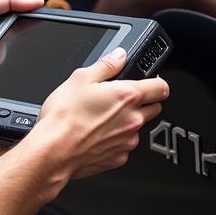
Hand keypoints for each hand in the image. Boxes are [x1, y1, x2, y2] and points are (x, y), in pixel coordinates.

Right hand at [32, 48, 168, 179]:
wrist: (53, 151)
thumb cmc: (64, 117)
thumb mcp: (80, 78)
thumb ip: (106, 65)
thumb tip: (119, 56)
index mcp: (127, 96)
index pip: (162, 88)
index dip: (157, 82)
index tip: (150, 82)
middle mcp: (133, 120)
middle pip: (155, 108)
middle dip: (144, 102)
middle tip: (121, 99)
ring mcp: (127, 141)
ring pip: (138, 128)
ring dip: (127, 121)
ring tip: (101, 117)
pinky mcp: (119, 158)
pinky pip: (124, 145)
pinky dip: (116, 139)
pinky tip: (96, 134)